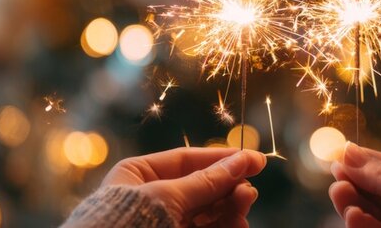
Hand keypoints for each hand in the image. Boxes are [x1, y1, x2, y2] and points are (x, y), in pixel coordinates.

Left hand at [102, 147, 265, 226]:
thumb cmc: (125, 223)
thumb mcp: (167, 196)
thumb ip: (206, 181)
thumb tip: (242, 160)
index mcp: (137, 175)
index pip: (186, 160)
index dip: (222, 159)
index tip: (255, 160)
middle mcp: (150, 198)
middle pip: (201, 187)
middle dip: (228, 187)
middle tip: (249, 190)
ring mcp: (162, 223)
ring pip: (206, 211)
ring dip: (230, 207)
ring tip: (245, 205)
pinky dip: (224, 226)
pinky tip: (239, 224)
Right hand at [329, 143, 380, 227]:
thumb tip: (349, 151)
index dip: (362, 162)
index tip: (337, 159)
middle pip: (375, 190)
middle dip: (354, 184)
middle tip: (337, 181)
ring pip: (371, 213)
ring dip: (353, 205)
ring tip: (341, 196)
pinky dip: (361, 225)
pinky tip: (353, 217)